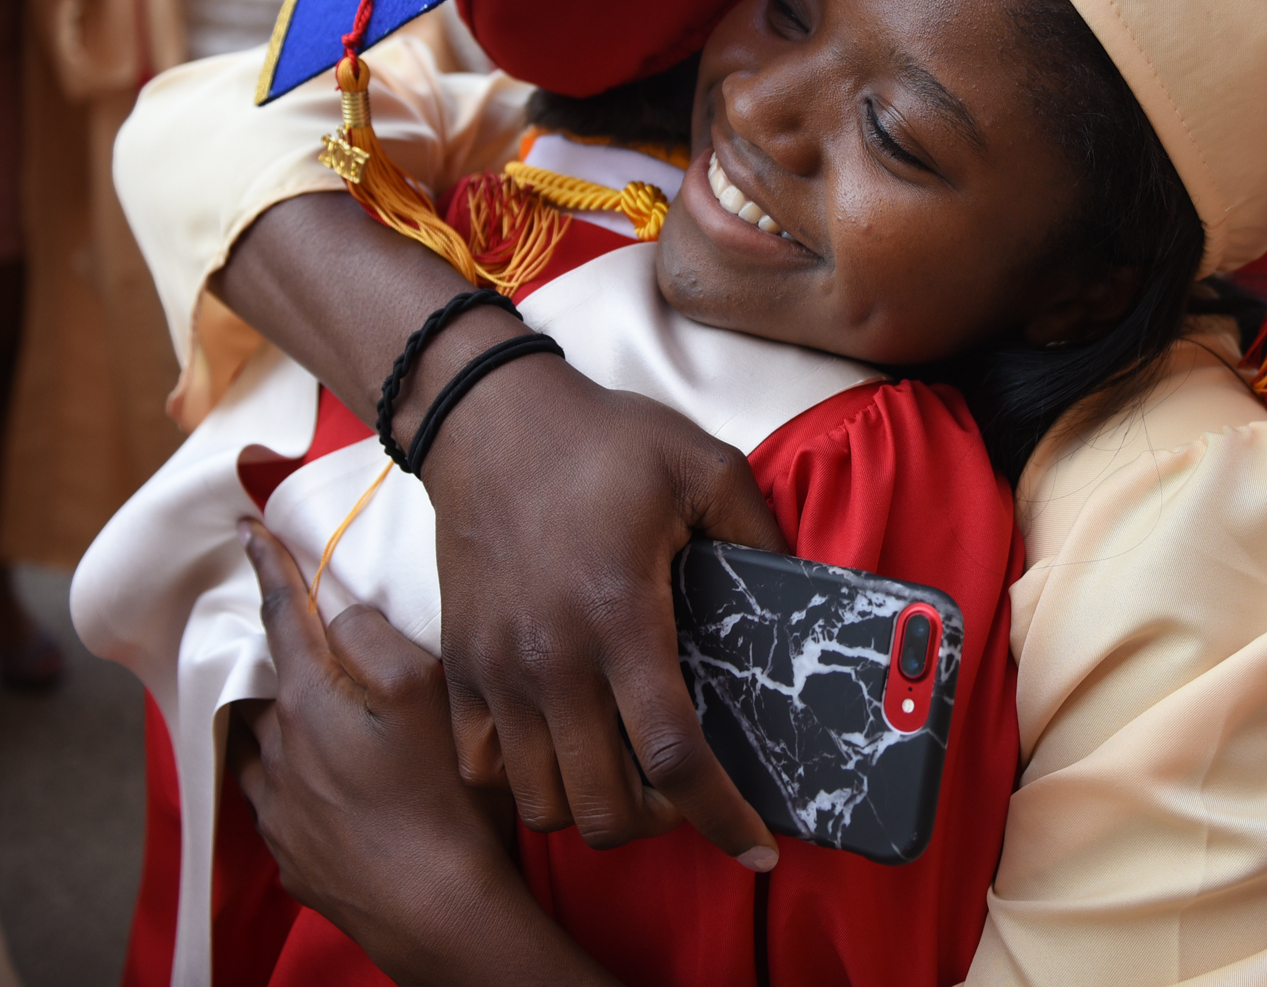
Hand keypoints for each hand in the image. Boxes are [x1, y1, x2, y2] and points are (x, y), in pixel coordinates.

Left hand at [230, 520, 614, 986]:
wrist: (438, 913)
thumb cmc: (445, 796)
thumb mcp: (431, 690)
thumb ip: (379, 636)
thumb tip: (344, 611)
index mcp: (311, 701)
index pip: (281, 616)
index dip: (267, 567)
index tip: (246, 532)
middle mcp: (280, 751)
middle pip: (272, 682)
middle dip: (284, 653)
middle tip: (308, 636)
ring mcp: (281, 809)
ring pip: (267, 743)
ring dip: (282, 719)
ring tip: (317, 713)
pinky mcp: (295, 855)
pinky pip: (280, 800)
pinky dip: (295, 778)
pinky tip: (334, 787)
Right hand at [422, 355, 787, 860]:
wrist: (491, 421)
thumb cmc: (601, 442)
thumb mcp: (706, 467)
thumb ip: (762, 534)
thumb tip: (808, 590)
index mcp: (620, 618)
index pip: (674, 757)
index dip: (721, 816)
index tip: (756, 846)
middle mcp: (552, 661)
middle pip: (604, 807)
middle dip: (662, 822)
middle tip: (690, 793)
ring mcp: (497, 672)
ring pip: (543, 804)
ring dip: (596, 807)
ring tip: (632, 773)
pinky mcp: (459, 669)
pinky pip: (484, 771)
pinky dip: (526, 782)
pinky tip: (566, 747)